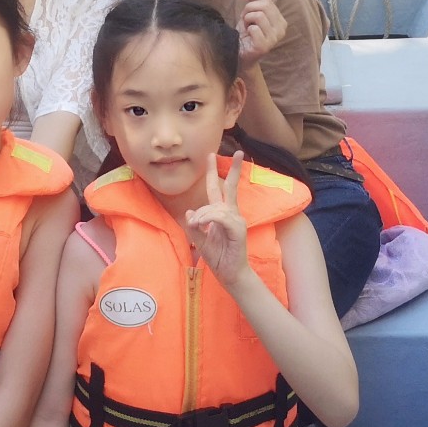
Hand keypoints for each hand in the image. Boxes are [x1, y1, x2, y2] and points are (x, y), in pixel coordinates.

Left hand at [185, 151, 250, 287]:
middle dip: (233, 169)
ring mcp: (236, 220)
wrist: (230, 274)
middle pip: (229, 187)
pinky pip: (220, 217)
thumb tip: (189, 212)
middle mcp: (231, 214)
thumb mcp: (200, 241)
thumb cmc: (218, 258)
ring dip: (202, 215)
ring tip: (197, 226)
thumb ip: (194, 226)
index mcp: (222, 214)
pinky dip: (208, 219)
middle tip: (238, 152)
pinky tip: (202, 225)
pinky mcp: (237, 229)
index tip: (211, 157)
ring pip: (215, 207)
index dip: (213, 173)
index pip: (218, 189)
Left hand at [235, 0, 285, 65]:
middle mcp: (281, 29)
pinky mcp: (264, 46)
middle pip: (264, 6)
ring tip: (246, 27)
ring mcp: (274, 39)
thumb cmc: (247, 34)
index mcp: (281, 21)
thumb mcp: (253, 13)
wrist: (240, 54)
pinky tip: (247, 36)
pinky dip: (247, 30)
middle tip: (244, 19)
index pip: (267, 0)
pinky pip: (254, 28)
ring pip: (258, 15)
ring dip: (246, 20)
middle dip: (249, 9)